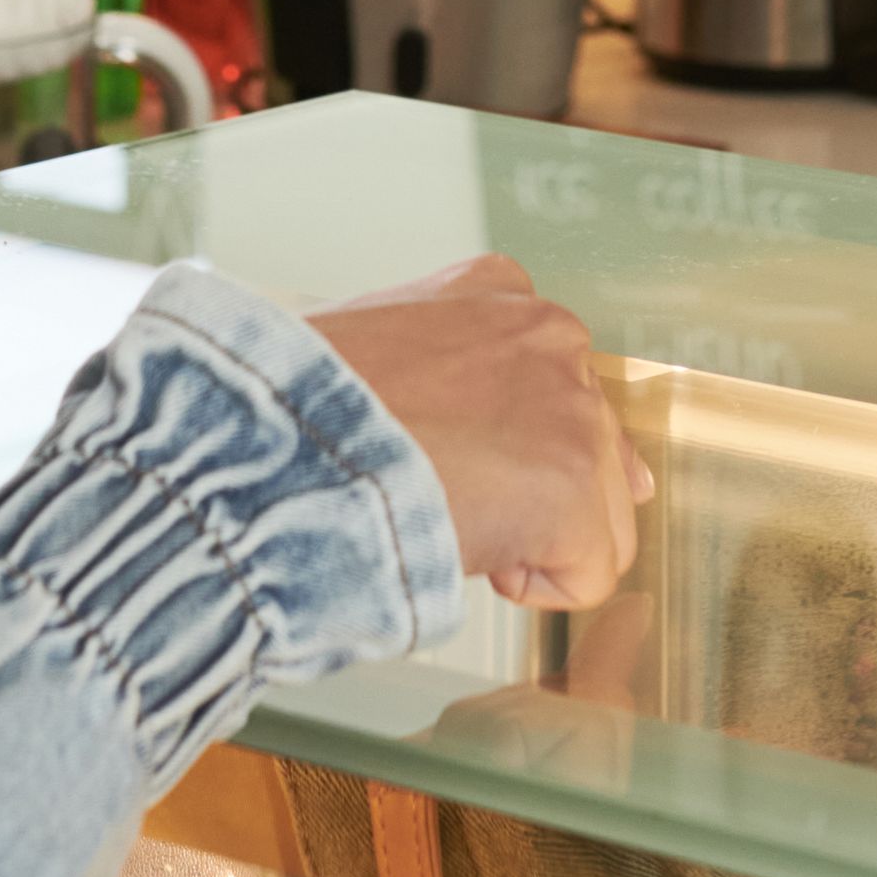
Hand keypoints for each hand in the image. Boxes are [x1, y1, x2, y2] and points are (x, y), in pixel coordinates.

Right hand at [310, 257, 651, 607]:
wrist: (280, 445)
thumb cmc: (299, 407)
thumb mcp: (377, 347)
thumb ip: (453, 369)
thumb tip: (513, 439)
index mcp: (496, 290)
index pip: (546, 384)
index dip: (497, 443)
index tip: (444, 455)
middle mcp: (549, 337)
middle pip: (583, 451)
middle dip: (526, 490)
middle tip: (437, 491)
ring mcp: (573, 410)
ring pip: (595, 517)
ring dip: (528, 538)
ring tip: (443, 513)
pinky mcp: (577, 489)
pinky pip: (589, 574)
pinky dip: (529, 585)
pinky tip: (464, 543)